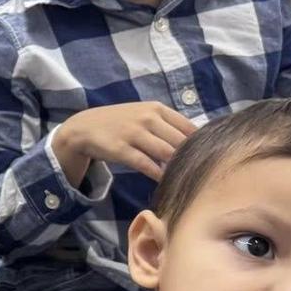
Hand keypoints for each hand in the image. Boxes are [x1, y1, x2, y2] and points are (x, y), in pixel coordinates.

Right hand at [51, 102, 196, 183]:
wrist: (84, 127)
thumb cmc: (120, 123)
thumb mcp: (144, 115)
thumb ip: (168, 125)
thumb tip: (197, 143)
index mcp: (157, 108)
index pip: (188, 127)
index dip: (201, 144)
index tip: (207, 158)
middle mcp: (147, 118)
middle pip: (180, 141)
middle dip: (191, 158)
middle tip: (199, 173)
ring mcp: (134, 133)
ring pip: (166, 153)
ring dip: (176, 167)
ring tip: (184, 178)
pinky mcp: (121, 149)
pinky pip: (147, 164)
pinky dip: (158, 174)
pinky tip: (165, 181)